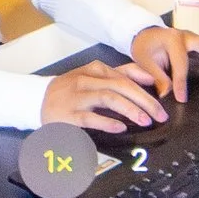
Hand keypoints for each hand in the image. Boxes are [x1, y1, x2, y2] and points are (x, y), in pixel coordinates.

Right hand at [40, 57, 168, 135]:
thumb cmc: (70, 91)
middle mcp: (86, 80)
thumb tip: (150, 79)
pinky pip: (90, 118)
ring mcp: (76, 97)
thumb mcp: (93, 77)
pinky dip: (107, 122)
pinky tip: (120, 128)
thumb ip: (119, 76)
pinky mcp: (68, 115)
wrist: (36, 99)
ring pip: (108, 98)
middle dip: (144, 100)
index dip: (146, 83)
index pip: (125, 73)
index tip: (162, 95)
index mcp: (95, 70)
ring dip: (130, 109)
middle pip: (121, 86)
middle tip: (160, 114)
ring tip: (145, 120)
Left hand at [127, 20, 198, 101]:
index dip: (182, 81)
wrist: (145, 34)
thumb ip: (156, 76)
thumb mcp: (144, 61)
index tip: (182, 98)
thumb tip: (168, 94)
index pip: (181, 62)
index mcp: (173, 39)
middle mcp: (188, 36)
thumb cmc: (145, 46)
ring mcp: (197, 39)